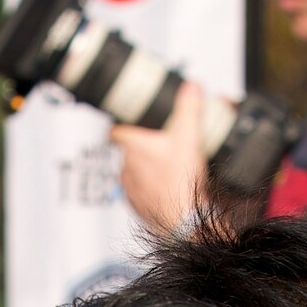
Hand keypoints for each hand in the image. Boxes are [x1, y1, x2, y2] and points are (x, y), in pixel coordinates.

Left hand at [111, 81, 212, 233]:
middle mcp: (125, 168)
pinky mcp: (137, 206)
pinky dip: (150, 187)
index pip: (115, 130)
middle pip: (128, 150)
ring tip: (167, 164)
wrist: (183, 220)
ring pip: (133, 171)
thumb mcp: (189, 137)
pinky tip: (166, 184)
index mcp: (133, 147)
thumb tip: (191, 87)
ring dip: (145, 167)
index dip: (122, 124)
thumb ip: (190, 108)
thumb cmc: (180, 182)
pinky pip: (139, 191)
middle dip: (142, 146)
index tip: (130, 122)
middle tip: (161, 143)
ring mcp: (129, 189)